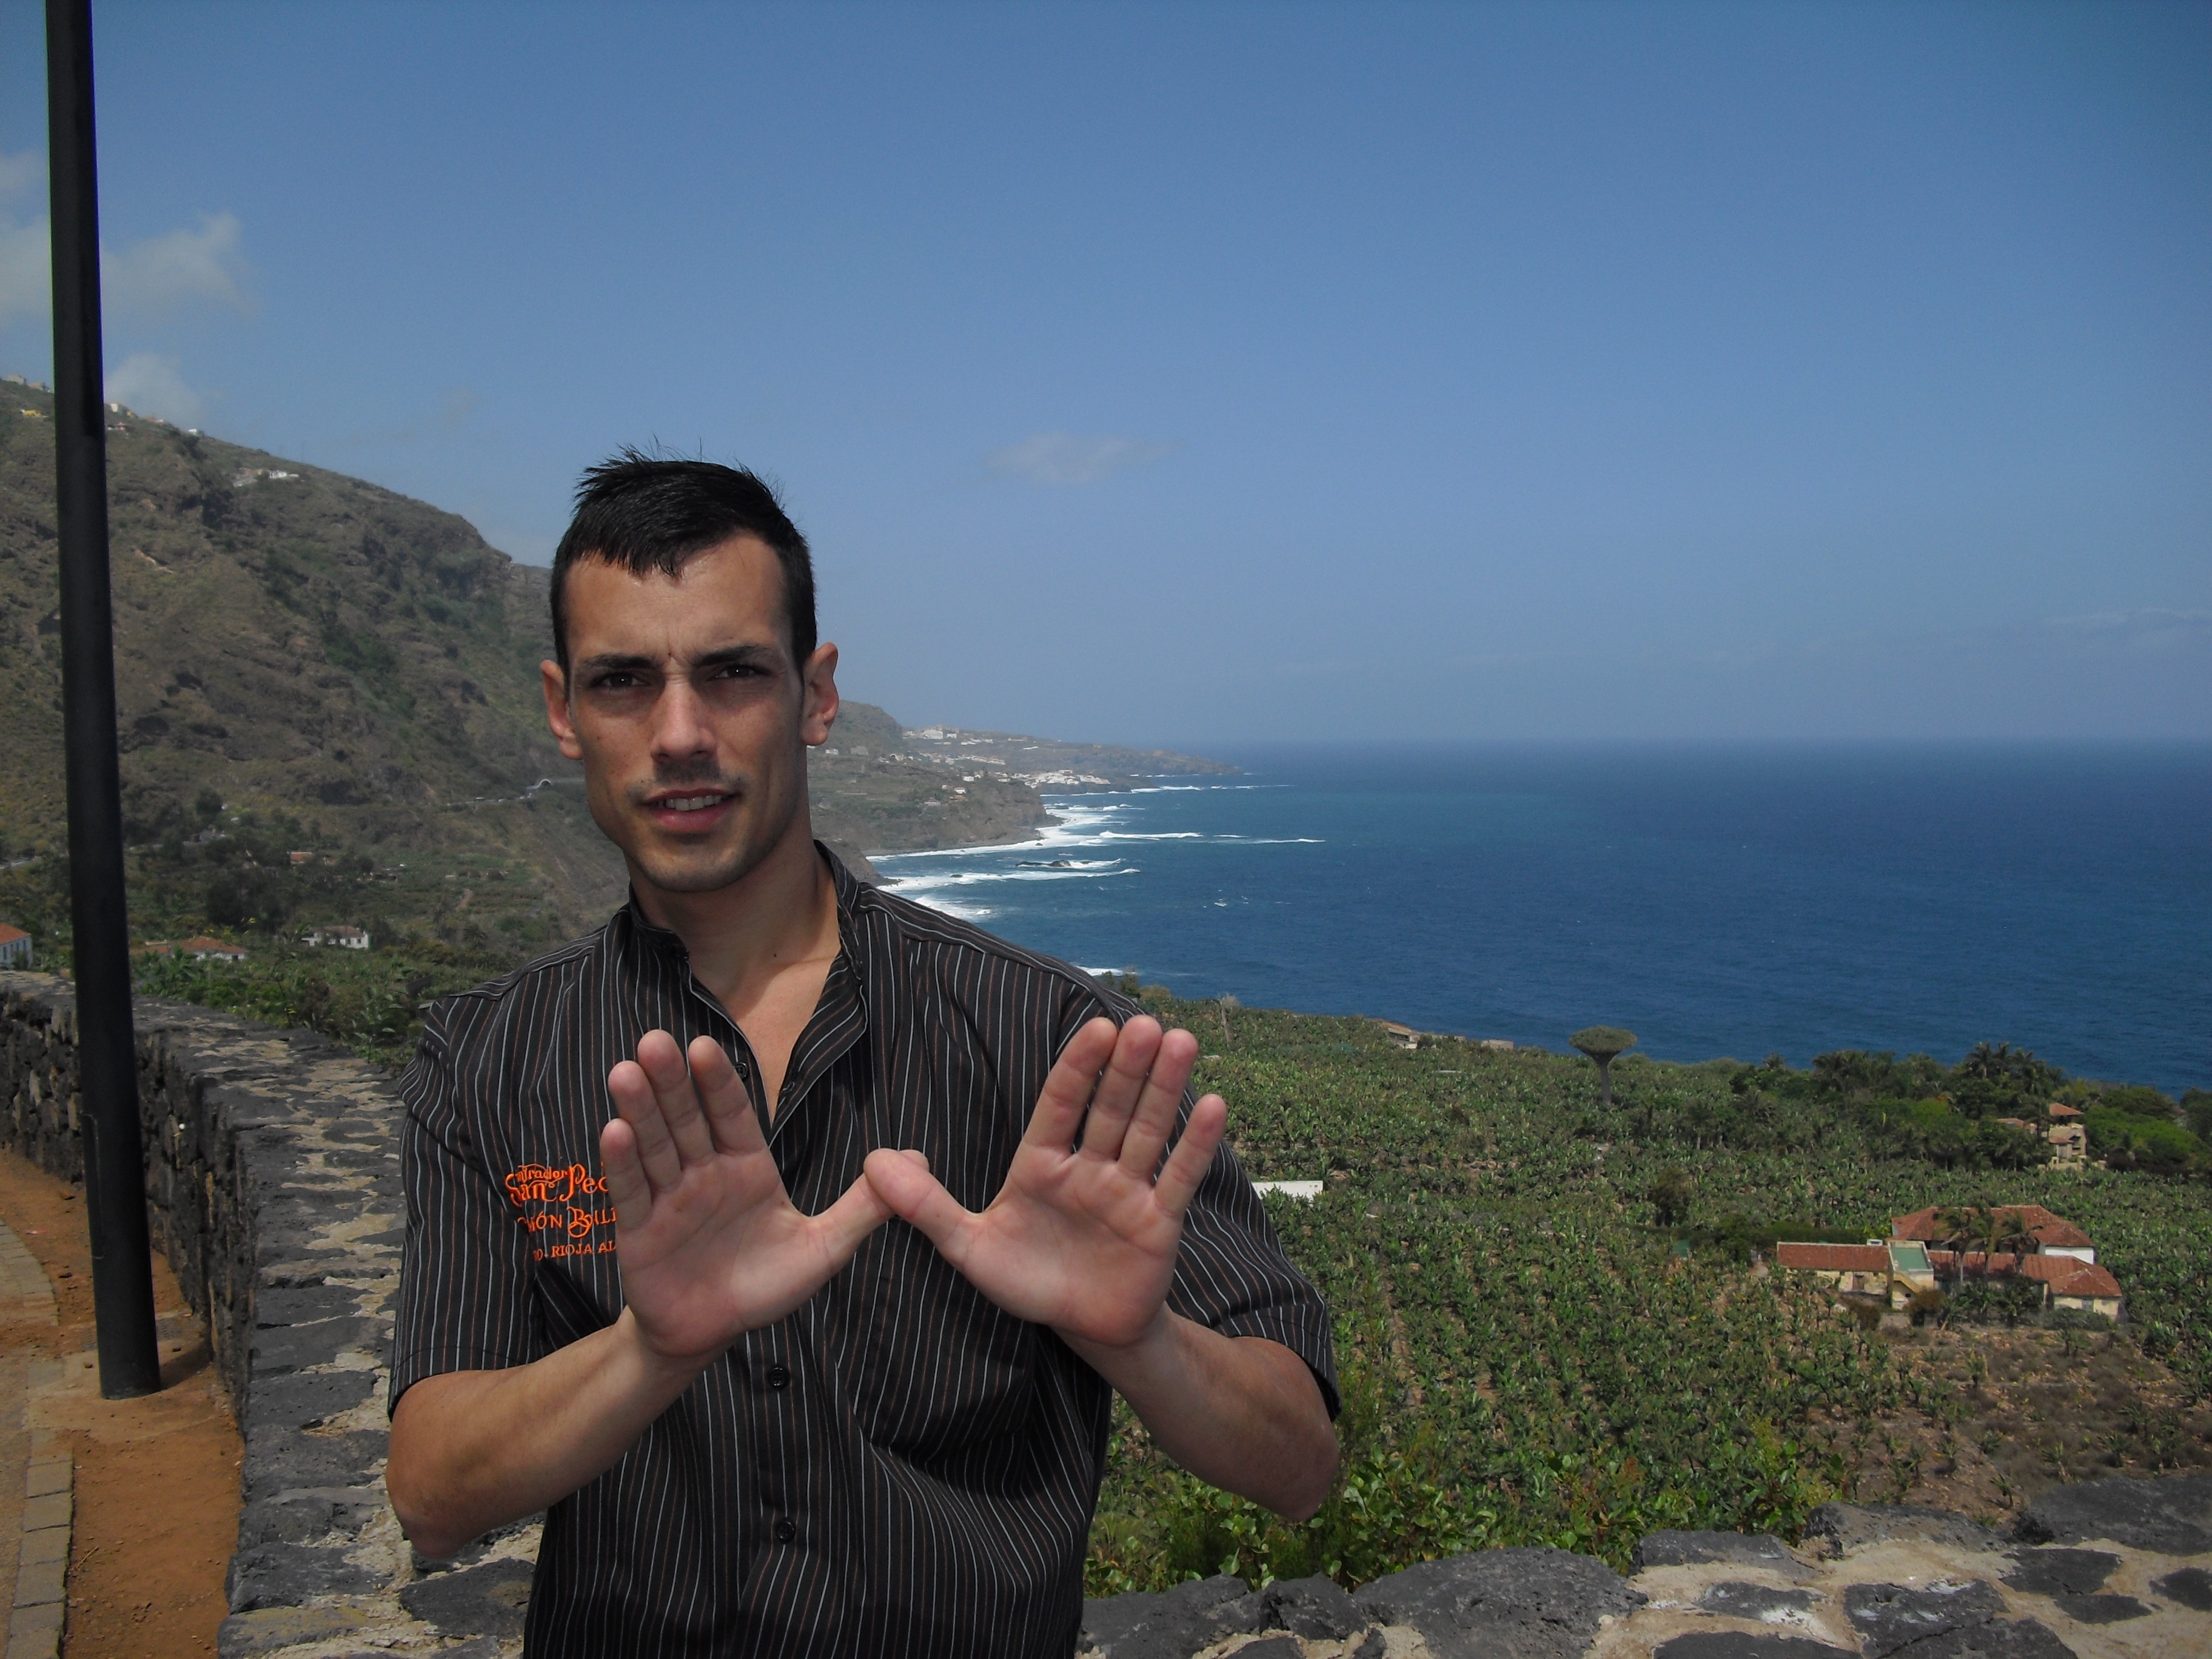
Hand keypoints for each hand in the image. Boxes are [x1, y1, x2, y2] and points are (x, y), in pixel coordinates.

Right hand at [601, 1031, 914, 1365]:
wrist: (713, 1333)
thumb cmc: (765, 1285)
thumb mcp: (824, 1248)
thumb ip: (864, 1207)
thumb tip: (917, 1160)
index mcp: (747, 1167)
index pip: (733, 1116)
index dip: (718, 1082)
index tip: (703, 1045)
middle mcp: (704, 1173)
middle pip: (687, 1119)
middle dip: (671, 1081)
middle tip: (655, 1040)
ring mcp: (669, 1199)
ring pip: (654, 1146)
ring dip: (640, 1109)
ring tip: (625, 1071)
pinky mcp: (640, 1230)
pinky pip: (632, 1192)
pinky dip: (621, 1163)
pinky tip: (613, 1131)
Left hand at [863, 1016, 1225, 1352]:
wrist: (1082, 1328)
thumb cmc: (1025, 1281)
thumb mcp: (967, 1248)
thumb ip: (923, 1205)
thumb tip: (870, 1161)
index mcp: (1041, 1164)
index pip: (1060, 1105)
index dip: (1078, 1067)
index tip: (1096, 1028)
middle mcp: (1089, 1167)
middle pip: (1109, 1108)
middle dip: (1127, 1068)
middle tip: (1145, 1024)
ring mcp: (1127, 1190)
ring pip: (1147, 1131)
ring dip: (1165, 1089)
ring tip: (1181, 1042)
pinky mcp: (1159, 1221)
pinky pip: (1179, 1178)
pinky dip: (1195, 1144)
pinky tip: (1214, 1106)